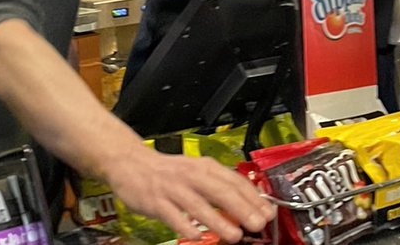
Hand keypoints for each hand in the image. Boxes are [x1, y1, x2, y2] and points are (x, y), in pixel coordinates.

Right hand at [100, 143, 274, 242]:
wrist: (131, 163)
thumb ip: (219, 184)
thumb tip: (249, 203)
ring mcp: (173, 188)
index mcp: (205, 166)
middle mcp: (191, 175)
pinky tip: (197, 236)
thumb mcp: (197, 171)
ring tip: (235, 235)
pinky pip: (173, 216)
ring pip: (198, 204)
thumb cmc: (169, 171)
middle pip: (221, 191)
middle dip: (242, 209)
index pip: (234, 180)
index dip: (253, 197)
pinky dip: (185, 226)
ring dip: (218, 221)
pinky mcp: (156, 201)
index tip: (268, 212)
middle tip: (258, 224)